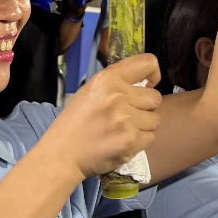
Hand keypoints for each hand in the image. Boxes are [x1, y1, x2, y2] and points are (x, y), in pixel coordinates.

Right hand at [43, 53, 161, 178]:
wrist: (62, 154)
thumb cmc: (76, 121)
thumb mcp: (91, 91)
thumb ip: (117, 83)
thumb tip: (144, 83)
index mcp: (108, 79)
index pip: (148, 63)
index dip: (153, 74)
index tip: (148, 85)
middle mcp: (119, 96)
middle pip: (155, 97)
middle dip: (146, 107)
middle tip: (129, 115)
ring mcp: (126, 120)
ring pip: (155, 119)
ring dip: (143, 126)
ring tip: (124, 130)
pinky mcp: (131, 141)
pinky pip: (150, 137)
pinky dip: (140, 141)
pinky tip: (123, 141)